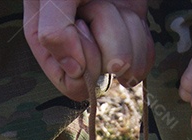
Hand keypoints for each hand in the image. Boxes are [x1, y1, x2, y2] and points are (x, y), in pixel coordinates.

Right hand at [23, 0, 153, 100]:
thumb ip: (54, 30)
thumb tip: (75, 72)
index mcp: (48, 42)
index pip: (71, 80)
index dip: (83, 60)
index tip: (81, 26)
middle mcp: (77, 47)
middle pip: (102, 71)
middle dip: (107, 35)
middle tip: (95, 4)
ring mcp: (106, 42)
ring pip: (126, 66)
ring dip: (127, 31)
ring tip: (112, 3)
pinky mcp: (130, 36)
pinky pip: (143, 60)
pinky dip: (143, 41)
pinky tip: (132, 18)